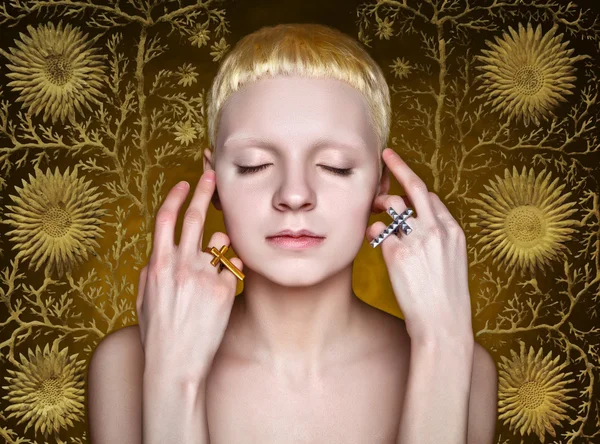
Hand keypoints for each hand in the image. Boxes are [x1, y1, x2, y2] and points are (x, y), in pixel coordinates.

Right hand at [136, 170, 242, 381]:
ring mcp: (203, 276)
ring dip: (220, 247)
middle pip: (195, 217)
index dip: (176, 197)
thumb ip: (153, 271)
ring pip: (221, 242)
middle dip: (204, 191)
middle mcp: (180, 265)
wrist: (175, 365)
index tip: (185, 183)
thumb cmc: (158, 334)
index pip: (165, 219)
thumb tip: (160, 254)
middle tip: (212, 175)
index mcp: (157, 265)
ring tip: (211, 272)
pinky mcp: (224, 290)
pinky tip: (220, 294)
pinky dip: (230, 273)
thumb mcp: (145, 299)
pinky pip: (233, 268)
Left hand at [367, 148, 472, 344]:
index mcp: (454, 231)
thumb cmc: (445, 298)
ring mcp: (417, 239)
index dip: (415, 190)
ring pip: (394, 206)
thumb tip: (412, 225)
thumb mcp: (451, 263)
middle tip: (386, 154)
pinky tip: (371, 240)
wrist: (443, 325)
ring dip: (380, 204)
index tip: (405, 183)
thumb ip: (437, 239)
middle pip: (416, 187)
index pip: (432, 199)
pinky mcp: (397, 253)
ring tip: (373, 210)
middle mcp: (437, 229)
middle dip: (400, 166)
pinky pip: (378, 231)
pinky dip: (372, 233)